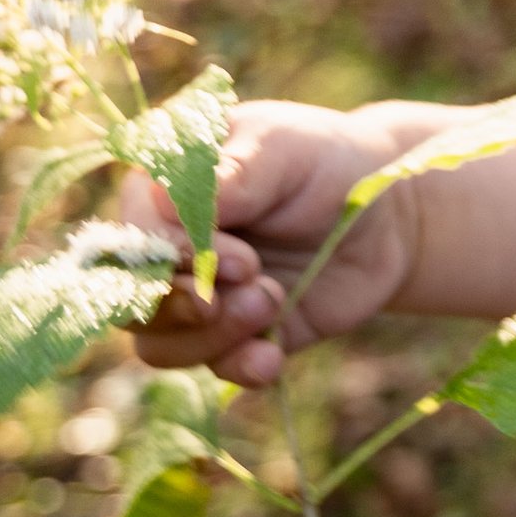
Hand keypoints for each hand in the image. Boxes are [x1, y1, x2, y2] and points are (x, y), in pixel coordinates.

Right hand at [126, 97, 431, 386]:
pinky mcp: (230, 335)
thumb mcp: (283, 149)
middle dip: (187, 307)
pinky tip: (271, 358)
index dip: (178, 259)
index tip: (244, 261)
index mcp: (160, 190)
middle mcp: (165, 249)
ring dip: (214, 337)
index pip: (133, 238)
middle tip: (256, 288)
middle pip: (134, 301)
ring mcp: (194, 297)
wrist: (382, 212)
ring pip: (160, 344)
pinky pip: (212, 367)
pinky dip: (239, 367)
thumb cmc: (322, 160)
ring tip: (274, 303)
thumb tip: (159, 198)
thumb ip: (231, 175)